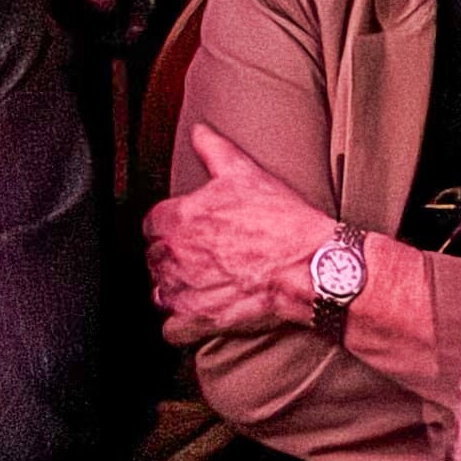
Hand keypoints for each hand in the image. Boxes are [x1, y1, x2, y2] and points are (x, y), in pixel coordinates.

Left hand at [144, 126, 328, 344]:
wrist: (309, 265)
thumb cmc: (279, 220)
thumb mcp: (244, 171)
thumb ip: (213, 149)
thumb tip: (198, 130)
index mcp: (179, 218)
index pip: (151, 223)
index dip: (166, 226)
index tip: (180, 229)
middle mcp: (175, 254)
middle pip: (153, 258)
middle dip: (169, 257)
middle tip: (193, 257)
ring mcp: (186, 289)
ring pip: (159, 292)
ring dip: (172, 290)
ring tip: (193, 286)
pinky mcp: (201, 320)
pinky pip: (172, 329)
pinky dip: (179, 326)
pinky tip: (193, 317)